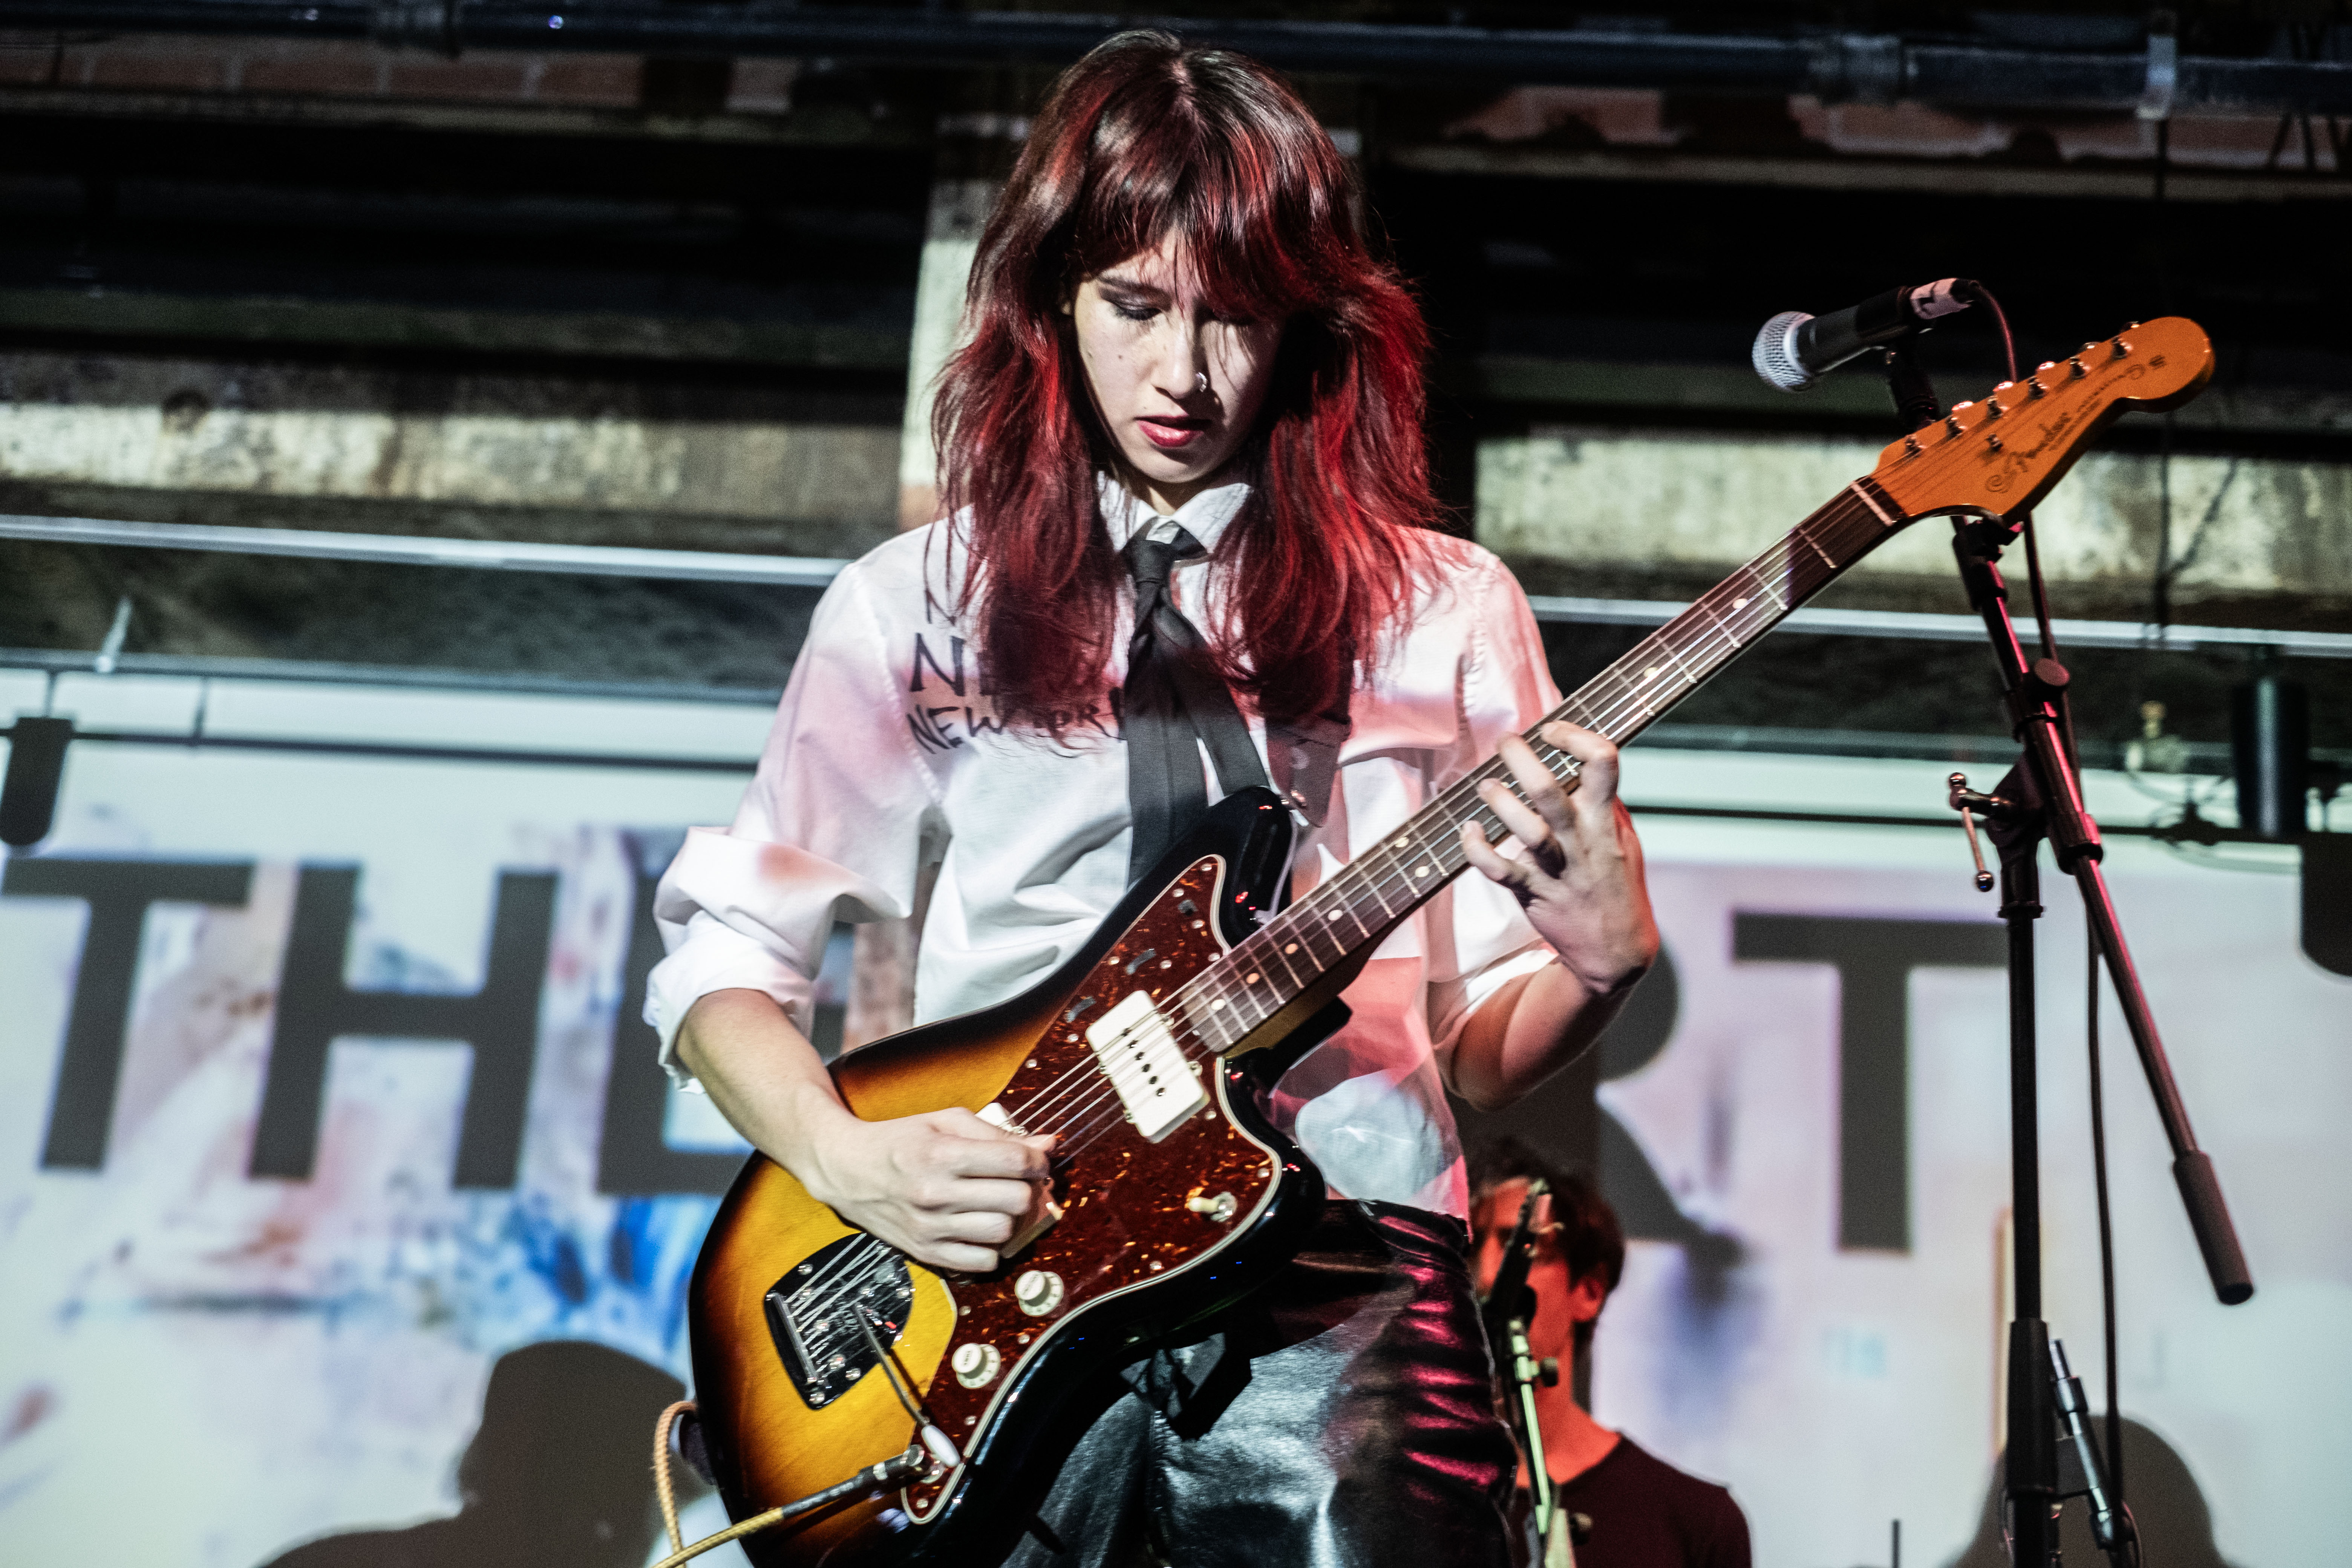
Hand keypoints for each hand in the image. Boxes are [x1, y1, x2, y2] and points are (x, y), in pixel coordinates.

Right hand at [797, 1107, 1056, 1274]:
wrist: (846, 1169)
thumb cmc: (900, 1141)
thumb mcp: (945, 1121)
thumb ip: (997, 1133)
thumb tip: (1047, 1144)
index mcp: (942, 1154)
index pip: (1015, 1162)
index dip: (1037, 1160)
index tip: (1035, 1160)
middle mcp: (936, 1193)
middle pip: (1015, 1199)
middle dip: (1026, 1188)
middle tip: (1018, 1181)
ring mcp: (930, 1226)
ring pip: (1002, 1231)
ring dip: (1010, 1217)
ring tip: (998, 1204)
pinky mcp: (925, 1251)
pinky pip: (981, 1262)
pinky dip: (990, 1248)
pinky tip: (981, 1228)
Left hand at [1459, 722, 1658, 997]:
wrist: (1615, 951)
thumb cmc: (1616, 885)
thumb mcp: (1625, 840)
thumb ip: (1605, 803)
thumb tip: (1582, 763)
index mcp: (1605, 820)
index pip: (1602, 762)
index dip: (1576, 736)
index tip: (1553, 730)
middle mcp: (1581, 840)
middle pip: (1548, 791)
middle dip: (1522, 759)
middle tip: (1506, 741)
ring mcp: (1556, 868)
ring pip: (1524, 829)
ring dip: (1498, 802)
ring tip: (1485, 785)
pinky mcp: (1532, 893)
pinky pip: (1499, 870)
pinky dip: (1477, 849)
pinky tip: (1469, 830)